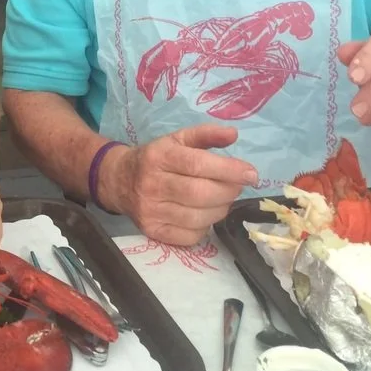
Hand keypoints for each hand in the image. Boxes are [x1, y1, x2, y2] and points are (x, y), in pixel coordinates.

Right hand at [99, 125, 257, 245]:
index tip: (251, 174)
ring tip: (222, 199)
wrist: (119, 180)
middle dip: (229, 191)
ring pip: (200, 217)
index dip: (229, 170)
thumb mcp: (177, 139)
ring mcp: (151, 211)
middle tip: (238, 186)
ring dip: (221, 209)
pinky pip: (191, 235)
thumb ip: (205, 135)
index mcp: (159, 156)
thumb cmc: (156, 158)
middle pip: (201, 193)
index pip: (198, 164)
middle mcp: (152, 184)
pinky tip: (204, 213)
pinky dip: (206, 226)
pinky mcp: (153, 232)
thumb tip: (234, 134)